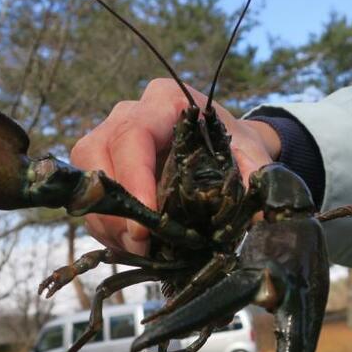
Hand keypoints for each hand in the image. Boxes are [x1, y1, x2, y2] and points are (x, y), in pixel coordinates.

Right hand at [70, 78, 280, 254]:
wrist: (225, 147)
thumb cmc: (235, 147)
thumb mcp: (251, 156)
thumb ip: (256, 178)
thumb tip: (262, 216)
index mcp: (164, 102)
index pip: (132, 136)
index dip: (134, 181)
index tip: (147, 225)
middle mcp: (127, 114)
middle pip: (95, 155)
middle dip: (116, 209)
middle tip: (142, 244)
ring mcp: (108, 139)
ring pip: (89, 181)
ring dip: (109, 224)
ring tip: (142, 250)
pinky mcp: (103, 168)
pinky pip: (92, 200)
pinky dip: (109, 229)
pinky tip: (136, 246)